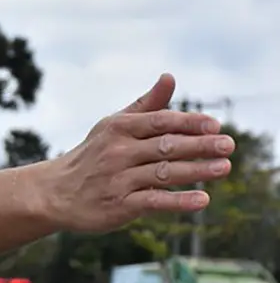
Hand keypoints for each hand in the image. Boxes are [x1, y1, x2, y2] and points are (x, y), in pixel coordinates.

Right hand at [45, 74, 234, 232]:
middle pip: (165, 146)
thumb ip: (146, 106)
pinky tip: (202, 200)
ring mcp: (117, 179)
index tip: (214, 125)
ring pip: (162, 173)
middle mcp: (117, 152)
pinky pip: (153, 201)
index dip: (188, 123)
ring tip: (224, 168)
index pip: (159, 121)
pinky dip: (178, 201)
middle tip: (228, 145)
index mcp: (118, 129)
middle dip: (199, 145)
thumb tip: (170, 77)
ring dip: (195, 171)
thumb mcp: (113, 127)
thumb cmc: (92, 156)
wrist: (54, 193)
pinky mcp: (118, 206)